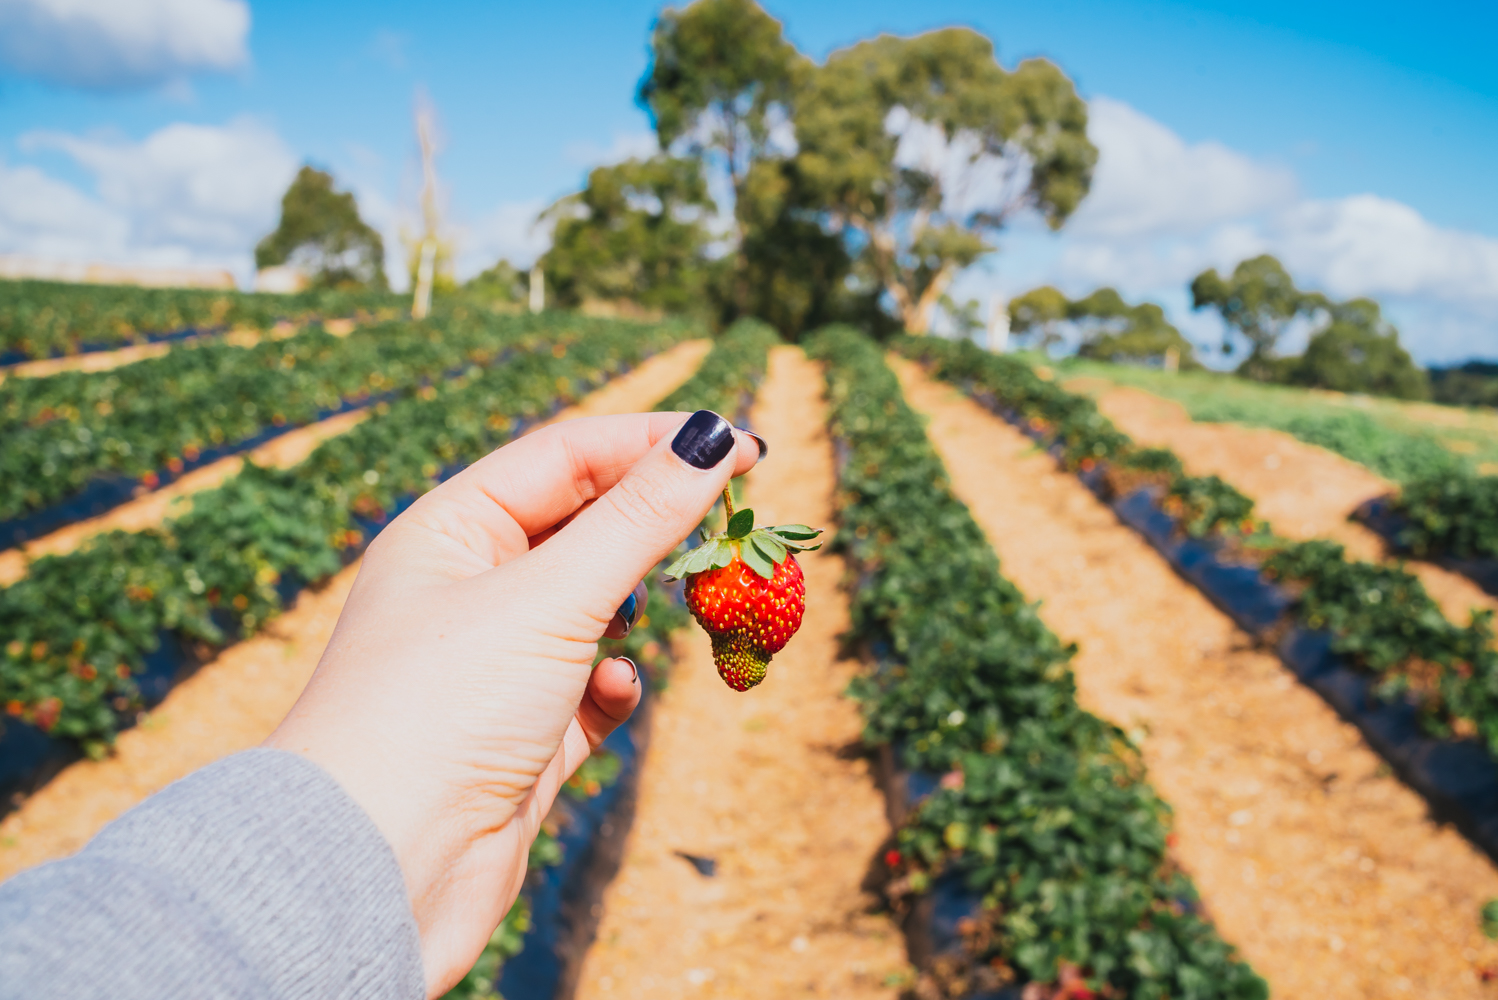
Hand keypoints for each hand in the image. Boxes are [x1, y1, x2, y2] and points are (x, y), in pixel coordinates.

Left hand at [265, 409, 759, 996]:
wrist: (377, 875)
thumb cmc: (439, 710)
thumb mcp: (549, 598)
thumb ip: (638, 519)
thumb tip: (711, 437)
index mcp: (451, 531)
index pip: (568, 456)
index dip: (654, 443)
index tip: (745, 445)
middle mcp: (468, 590)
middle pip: (585, 527)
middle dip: (658, 525)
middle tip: (738, 523)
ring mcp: (495, 666)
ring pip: (596, 610)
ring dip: (643, 607)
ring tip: (693, 605)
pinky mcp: (521, 740)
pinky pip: (589, 690)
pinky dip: (615, 685)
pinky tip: (615, 691)